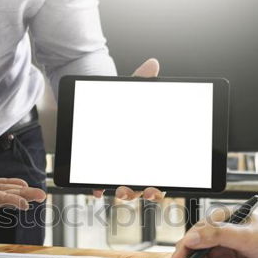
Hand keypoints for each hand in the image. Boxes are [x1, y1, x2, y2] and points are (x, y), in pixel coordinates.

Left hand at [92, 58, 164, 201]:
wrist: (96, 106)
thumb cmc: (122, 104)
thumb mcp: (132, 93)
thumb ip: (142, 80)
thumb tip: (153, 64)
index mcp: (150, 154)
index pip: (160, 178)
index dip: (159, 188)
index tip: (156, 189)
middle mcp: (135, 167)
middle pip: (143, 188)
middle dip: (143, 193)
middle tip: (144, 192)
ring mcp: (117, 169)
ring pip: (124, 189)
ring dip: (124, 194)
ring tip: (120, 191)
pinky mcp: (98, 169)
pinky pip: (99, 184)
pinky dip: (98, 188)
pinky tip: (97, 189)